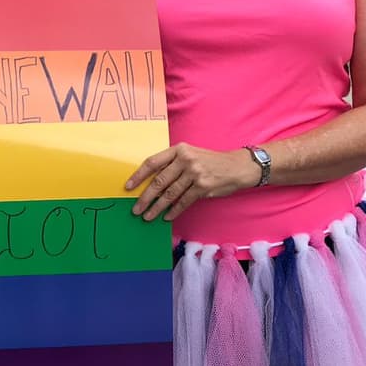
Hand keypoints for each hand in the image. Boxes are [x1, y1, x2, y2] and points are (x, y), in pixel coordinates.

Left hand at [127, 144, 258, 222]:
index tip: (128, 187)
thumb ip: (173, 164)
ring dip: (157, 208)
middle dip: (145, 197)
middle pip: (159, 181)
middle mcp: (185, 160)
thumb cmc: (210, 161)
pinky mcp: (203, 187)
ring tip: (148, 216)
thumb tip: (151, 182)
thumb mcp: (190, 155)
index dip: (138, 175)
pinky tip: (166, 216)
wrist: (237, 166)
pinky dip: (174, 210)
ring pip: (170, 194)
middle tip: (136, 209)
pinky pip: (184, 201)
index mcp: (179, 149)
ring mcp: (195, 173)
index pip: (152, 162)